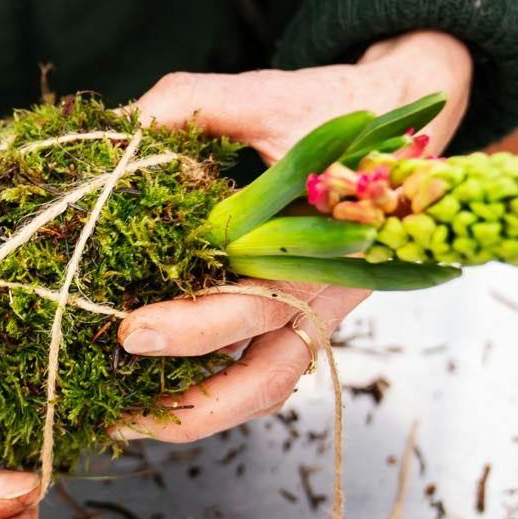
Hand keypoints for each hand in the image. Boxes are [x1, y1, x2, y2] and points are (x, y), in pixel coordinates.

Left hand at [112, 30, 472, 441]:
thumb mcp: (268, 95)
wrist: (401, 120)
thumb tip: (116, 124)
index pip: (251, 305)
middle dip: (189, 402)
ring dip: (199, 416)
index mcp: (320, 249)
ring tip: (125, 424)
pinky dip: (207, 389)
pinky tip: (145, 392)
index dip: (190, 328)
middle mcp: (320, 295)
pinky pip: (256, 369)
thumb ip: (191, 103)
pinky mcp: (296, 315)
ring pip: (264, 390)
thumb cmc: (334, 109)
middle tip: (118, 410)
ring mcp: (311, 313)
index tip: (131, 333)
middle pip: (263, 378)